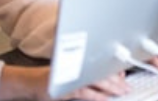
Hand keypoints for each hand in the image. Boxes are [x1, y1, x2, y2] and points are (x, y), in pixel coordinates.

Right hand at [0, 65, 128, 100]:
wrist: (31, 82)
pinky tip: (104, 98)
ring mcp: (70, 76)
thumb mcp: (71, 73)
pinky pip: (84, 91)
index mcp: (78, 61)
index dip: (113, 69)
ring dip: (111, 86)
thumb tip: (110, 77)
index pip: (100, 63)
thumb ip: (88, 75)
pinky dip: (96, 95)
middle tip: (126, 86)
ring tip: (121, 90)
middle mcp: (75, 65)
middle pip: (101, 71)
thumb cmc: (53, 79)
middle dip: (116, 79)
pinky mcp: (65, 88)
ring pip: (95, 80)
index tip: (123, 75)